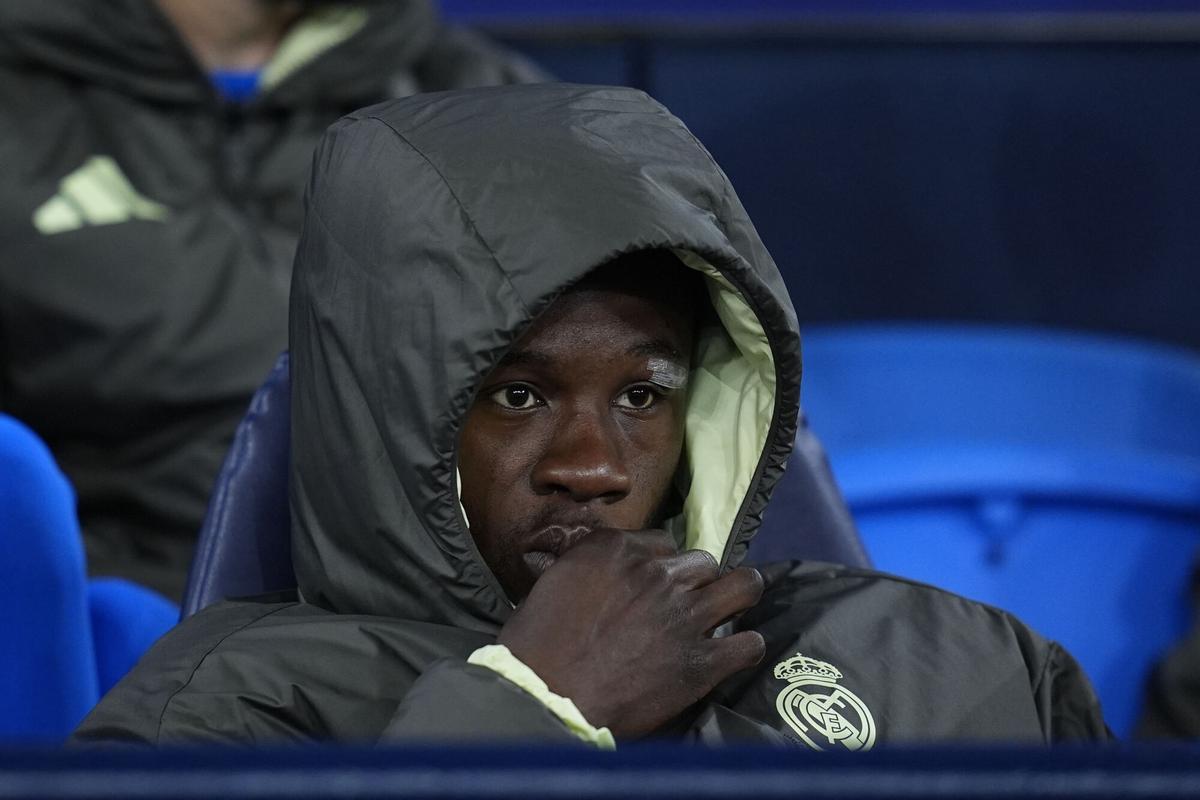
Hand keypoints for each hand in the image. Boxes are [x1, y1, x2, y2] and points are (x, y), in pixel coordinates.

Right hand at [496, 528, 764, 738]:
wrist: (545, 695)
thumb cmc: (535, 643)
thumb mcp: (552, 582)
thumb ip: (581, 564)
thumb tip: (587, 563)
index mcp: (618, 550)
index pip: (661, 542)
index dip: (661, 563)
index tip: (655, 582)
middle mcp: (659, 574)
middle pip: (702, 561)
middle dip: (697, 580)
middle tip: (686, 602)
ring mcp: (686, 617)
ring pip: (743, 586)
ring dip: (739, 595)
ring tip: (733, 607)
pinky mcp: (701, 662)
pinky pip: (748, 645)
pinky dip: (744, 649)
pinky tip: (734, 654)